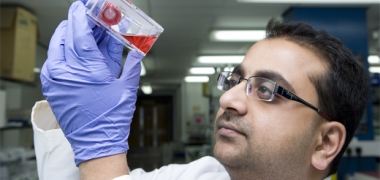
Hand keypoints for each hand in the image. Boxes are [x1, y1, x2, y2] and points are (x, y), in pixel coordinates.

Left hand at [40, 1, 143, 165]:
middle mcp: (66, 71)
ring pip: (60, 44)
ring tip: (89, 32)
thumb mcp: (126, 86)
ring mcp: (56, 79)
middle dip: (80, 22)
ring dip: (73, 34)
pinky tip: (81, 48)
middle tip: (93, 17)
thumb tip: (140, 46)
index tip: (87, 4)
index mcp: (86, 69)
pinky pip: (56, 59)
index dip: (83, 13)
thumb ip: (132, 61)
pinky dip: (67, 49)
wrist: (97, 144)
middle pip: (69, 34)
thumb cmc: (111, 119)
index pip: (80, 30)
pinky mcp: (52, 86)